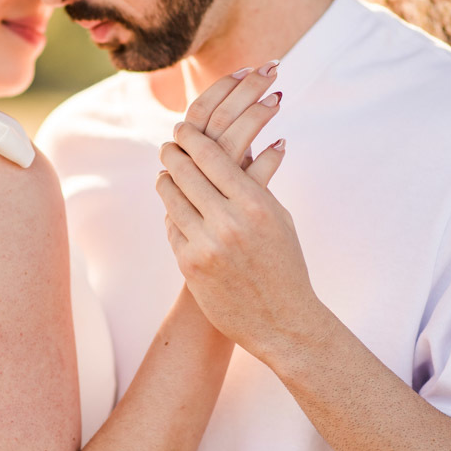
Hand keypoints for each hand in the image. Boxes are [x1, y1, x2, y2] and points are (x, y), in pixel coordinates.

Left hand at [156, 69, 318, 364]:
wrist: (281, 321)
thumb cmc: (285, 264)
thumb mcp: (279, 219)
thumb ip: (258, 183)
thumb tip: (248, 144)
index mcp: (255, 204)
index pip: (211, 157)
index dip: (191, 139)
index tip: (181, 130)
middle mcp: (228, 222)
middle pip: (185, 172)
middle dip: (172, 155)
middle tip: (167, 147)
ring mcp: (205, 245)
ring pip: (171, 199)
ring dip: (165, 182)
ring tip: (165, 175)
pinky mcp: (189, 265)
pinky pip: (172, 228)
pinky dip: (173, 216)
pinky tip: (175, 210)